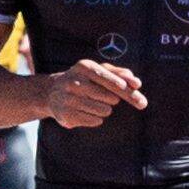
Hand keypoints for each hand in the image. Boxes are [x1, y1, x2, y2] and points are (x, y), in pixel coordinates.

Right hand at [28, 59, 150, 132]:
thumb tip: (136, 83)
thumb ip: (119, 73)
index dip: (123, 85)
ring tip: (93, 104)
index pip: (108, 79)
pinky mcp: (66, 115)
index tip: (136, 88)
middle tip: (108, 99)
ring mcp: (69, 99)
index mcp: (84, 67)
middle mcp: (75, 82)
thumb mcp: (98, 71)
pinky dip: (96, 119)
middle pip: (111, 97)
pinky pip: (95, 121)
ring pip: (104, 111)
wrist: (52, 91)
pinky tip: (87, 112)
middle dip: (114, 100)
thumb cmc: (84, 79)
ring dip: (105, 110)